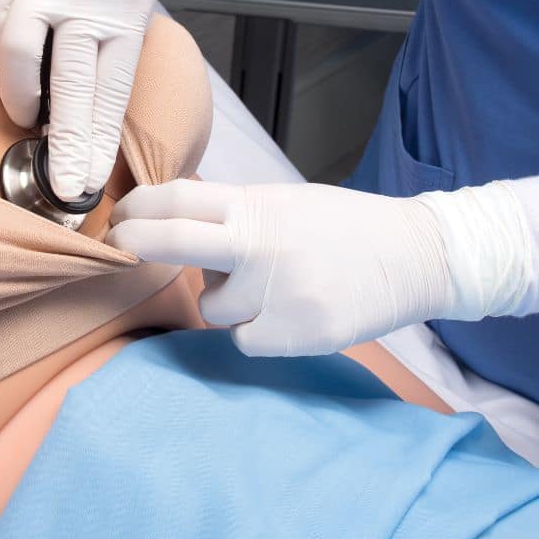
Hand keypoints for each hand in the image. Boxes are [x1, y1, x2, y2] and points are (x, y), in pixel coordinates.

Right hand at [0, 0, 162, 201]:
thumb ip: (112, 41)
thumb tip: (87, 99)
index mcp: (128, 7)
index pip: (111, 88)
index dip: (96, 140)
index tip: (85, 181)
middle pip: (71, 82)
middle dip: (64, 142)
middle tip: (59, 185)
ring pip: (21, 54)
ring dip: (21, 96)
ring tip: (28, 116)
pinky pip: (2, 27)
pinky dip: (8, 61)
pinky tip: (16, 76)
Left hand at [107, 179, 532, 355]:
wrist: (418, 255)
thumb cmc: (344, 228)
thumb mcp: (285, 203)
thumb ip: (235, 214)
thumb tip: (176, 224)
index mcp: (257, 206)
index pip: (179, 197)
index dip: (139, 206)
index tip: (120, 216)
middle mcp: (261, 244)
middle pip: (174, 240)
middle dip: (136, 242)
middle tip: (120, 245)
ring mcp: (277, 289)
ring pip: (211, 308)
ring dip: (225, 303)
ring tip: (268, 289)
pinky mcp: (295, 332)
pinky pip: (243, 340)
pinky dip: (256, 332)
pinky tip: (288, 315)